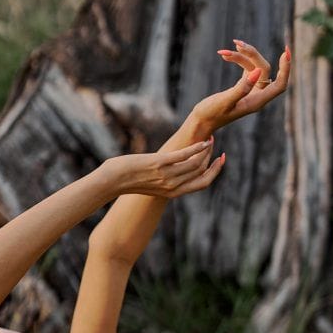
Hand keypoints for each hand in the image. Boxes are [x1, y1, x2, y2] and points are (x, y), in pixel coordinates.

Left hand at [104, 139, 224, 198]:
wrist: (112, 180)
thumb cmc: (129, 180)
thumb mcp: (152, 184)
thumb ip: (165, 180)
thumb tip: (173, 170)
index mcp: (173, 193)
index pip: (202, 184)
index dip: (214, 172)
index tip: (220, 161)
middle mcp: (173, 186)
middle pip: (201, 172)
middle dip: (212, 158)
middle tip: (214, 145)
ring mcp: (167, 175)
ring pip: (196, 163)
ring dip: (205, 150)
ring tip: (208, 140)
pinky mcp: (160, 163)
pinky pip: (184, 156)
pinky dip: (196, 148)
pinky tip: (202, 141)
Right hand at [192, 40, 291, 131]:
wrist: (201, 121)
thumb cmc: (211, 114)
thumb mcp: (225, 101)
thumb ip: (242, 88)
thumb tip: (258, 72)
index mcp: (257, 102)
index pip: (280, 85)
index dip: (285, 68)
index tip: (286, 51)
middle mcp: (257, 97)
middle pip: (264, 69)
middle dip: (252, 55)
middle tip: (236, 43)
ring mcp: (251, 91)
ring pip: (254, 67)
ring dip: (241, 56)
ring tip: (223, 52)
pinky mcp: (243, 86)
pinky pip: (246, 68)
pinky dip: (237, 60)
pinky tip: (225, 55)